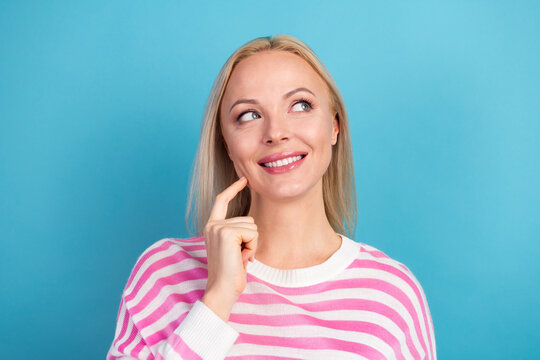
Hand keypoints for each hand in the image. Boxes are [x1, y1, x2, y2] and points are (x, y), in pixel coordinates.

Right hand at [201, 176, 257, 320]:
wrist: (222, 289)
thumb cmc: (230, 273)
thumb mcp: (233, 249)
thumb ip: (237, 234)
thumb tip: (252, 226)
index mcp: (212, 226)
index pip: (222, 200)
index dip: (234, 189)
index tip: (244, 179)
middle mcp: (212, 224)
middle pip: (248, 218)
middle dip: (251, 239)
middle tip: (240, 256)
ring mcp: (218, 227)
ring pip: (252, 226)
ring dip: (252, 244)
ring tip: (239, 258)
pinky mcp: (226, 232)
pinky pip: (253, 233)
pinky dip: (252, 247)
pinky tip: (242, 258)